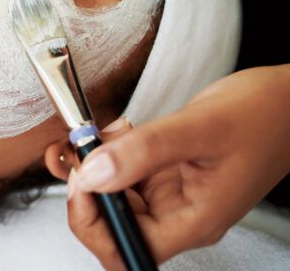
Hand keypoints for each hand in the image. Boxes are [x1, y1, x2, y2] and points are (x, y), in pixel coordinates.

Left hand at [66, 65, 289, 269]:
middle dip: (88, 190)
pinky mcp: (167, 173)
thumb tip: (92, 173)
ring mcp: (172, 194)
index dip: (92, 223)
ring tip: (104, 134)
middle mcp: (180, 215)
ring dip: (96, 167)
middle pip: (114, 227)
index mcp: (192, 221)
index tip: (80, 180)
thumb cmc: (264, 116)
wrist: (288, 99)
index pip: (126, 249)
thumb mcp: (201, 128)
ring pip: (115, 196)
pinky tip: (118, 131)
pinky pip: (125, 172)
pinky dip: (110, 153)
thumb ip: (144, 152)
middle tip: (84, 150)